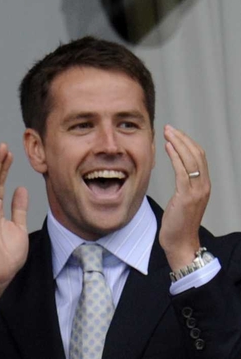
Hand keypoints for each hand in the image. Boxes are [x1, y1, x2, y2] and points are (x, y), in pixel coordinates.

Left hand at [159, 125, 210, 269]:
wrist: (180, 242)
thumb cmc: (177, 223)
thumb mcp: (181, 199)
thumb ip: (182, 184)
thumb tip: (174, 167)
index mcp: (203, 185)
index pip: (199, 157)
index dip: (188, 143)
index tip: (175, 133)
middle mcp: (204, 186)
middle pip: (197, 155)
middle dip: (183, 139)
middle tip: (170, 128)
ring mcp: (197, 191)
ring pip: (191, 160)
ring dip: (178, 143)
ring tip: (167, 133)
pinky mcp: (187, 196)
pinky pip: (182, 171)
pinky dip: (175, 157)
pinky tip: (167, 147)